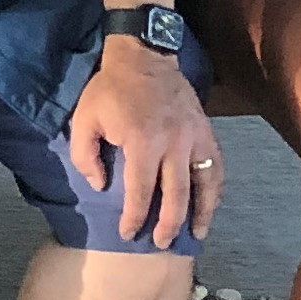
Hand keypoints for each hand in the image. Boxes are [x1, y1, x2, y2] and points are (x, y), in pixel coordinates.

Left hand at [70, 33, 221, 243]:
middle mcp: (173, 144)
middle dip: (168, 225)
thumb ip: (85, 155)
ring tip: (195, 235)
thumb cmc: (110, 89)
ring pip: (204, 185)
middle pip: (176, 196)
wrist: (144, 55)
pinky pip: (216, 168)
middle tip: (160, 244)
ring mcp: (194, 138)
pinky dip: (215, 190)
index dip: (134, 217)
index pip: (141, 191)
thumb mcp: (84, 118)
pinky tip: (210, 205)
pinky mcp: (206, 131)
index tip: (127, 233)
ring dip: (200, 214)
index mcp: (142, 142)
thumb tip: (100, 185)